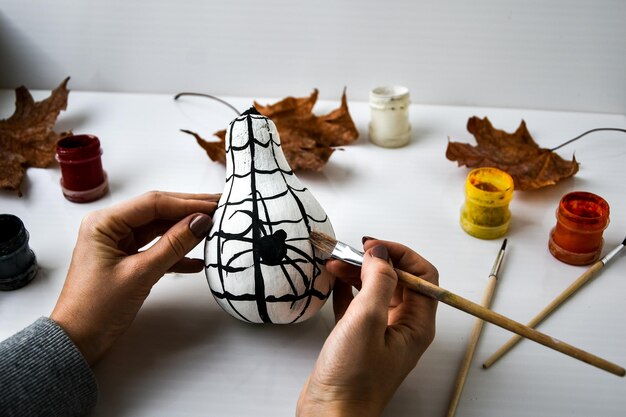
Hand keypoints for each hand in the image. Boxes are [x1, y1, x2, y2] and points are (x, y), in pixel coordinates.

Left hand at [50, 191, 218, 364]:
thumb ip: (173, 245)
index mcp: (104, 223)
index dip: (187, 203)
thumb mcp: (140, 274)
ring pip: (159, 229)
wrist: (78, 341)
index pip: (153, 203)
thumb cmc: (97, 308)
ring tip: (215, 227)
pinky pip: (156, 248)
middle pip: (157, 211)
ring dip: (186, 230)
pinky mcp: (127, 260)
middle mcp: (110, 227)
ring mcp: (119, 243)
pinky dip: (177, 253)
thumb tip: (201, 221)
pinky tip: (198, 260)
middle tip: (221, 206)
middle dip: (190, 210)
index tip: (215, 206)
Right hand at [297, 238, 437, 416]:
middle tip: (350, 252)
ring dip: (358, 273)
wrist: (329, 416)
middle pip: (398, 280)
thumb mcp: (366, 322)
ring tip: (335, 263)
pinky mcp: (359, 339)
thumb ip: (377, 282)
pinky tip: (334, 281)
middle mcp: (403, 327)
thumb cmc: (353, 380)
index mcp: (416, 325)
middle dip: (375, 262)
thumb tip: (382, 252)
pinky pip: (358, 305)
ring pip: (375, 291)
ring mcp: (381, 333)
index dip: (400, 255)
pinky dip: (347, 289)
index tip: (374, 246)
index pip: (422, 276)